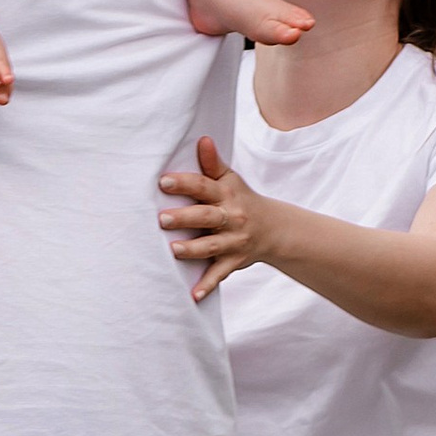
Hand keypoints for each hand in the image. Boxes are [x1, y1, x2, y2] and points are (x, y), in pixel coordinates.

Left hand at [157, 133, 272, 302]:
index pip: (205, 186)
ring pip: (212, 246)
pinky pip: (219, 274)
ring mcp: (234, 241)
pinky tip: (192, 296)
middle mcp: (231, 217)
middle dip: (185, 217)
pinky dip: (207, 286)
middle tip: (162, 218)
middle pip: (207, 217)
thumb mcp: (231, 180)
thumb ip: (213, 163)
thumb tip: (202, 139)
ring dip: (193, 250)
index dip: (186, 183)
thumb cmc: (241, 200)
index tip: (163, 181)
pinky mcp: (234, 261)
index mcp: (227, 194)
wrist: (274, 229)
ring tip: (173, 250)